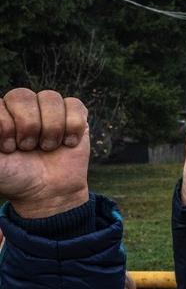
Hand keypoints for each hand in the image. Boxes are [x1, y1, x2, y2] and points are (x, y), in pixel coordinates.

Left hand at [0, 88, 89, 217]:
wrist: (48, 193)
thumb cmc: (15, 178)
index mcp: (0, 114)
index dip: (7, 126)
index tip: (10, 149)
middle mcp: (22, 108)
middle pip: (22, 95)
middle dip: (28, 127)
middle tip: (29, 148)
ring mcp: (49, 110)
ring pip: (50, 98)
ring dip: (51, 129)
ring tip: (48, 147)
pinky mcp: (75, 116)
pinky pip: (75, 104)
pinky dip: (73, 127)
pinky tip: (68, 142)